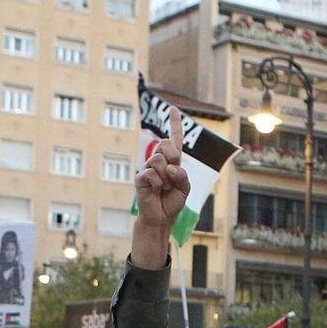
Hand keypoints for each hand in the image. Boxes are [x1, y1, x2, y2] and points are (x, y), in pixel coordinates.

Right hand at [131, 104, 190, 268]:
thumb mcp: (185, 188)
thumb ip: (182, 174)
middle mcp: (159, 160)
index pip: (174, 139)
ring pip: (159, 159)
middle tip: (171, 177)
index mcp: (172, 161)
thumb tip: (170, 166)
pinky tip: (156, 191)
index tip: (173, 109)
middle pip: (166, 144)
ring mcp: (148, 168)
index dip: (174, 123)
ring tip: (164, 188)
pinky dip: (158, 184)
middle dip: (173, 159)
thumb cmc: (172, 202)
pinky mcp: (140, 177)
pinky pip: (152, 173)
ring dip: (166, 177)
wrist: (161, 218)